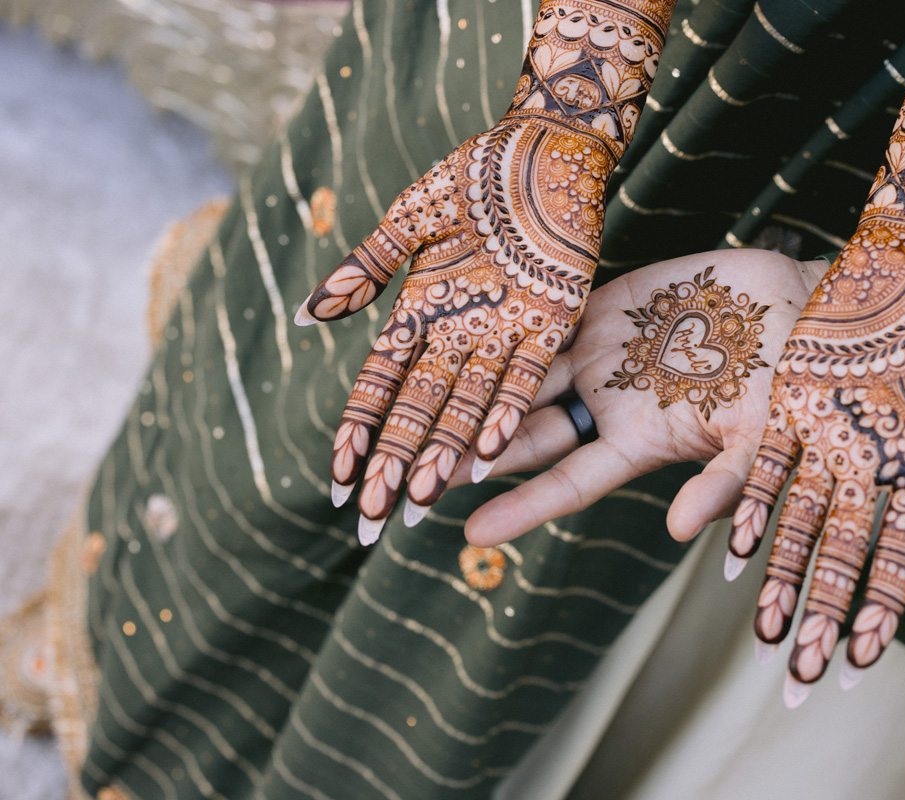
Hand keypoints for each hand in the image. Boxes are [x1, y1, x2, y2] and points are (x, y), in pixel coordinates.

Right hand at [294, 0, 671, 542]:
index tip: (337, 478)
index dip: (358, 431)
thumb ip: (365, 268)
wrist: (541, 147)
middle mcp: (456, 334)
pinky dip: (503, 415)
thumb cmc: (473, 175)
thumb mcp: (408, 220)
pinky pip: (523, 379)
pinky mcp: (548, 323)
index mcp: (418, 312)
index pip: (378, 385)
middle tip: (368, 522)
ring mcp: (501, 332)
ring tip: (419, 504)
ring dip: (442, 456)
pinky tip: (487, 457)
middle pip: (416, 411)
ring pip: (464, 407)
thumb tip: (308, 316)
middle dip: (390, 465)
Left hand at [446, 250, 825, 545]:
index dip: (523, 509)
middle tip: (407, 478)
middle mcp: (610, 401)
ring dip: (475, 389)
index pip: (569, 482)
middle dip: (469, 455)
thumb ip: (725, 481)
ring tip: (411, 407)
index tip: (469, 536)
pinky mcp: (608, 301)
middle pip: (526, 433)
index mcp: (641, 441)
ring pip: (523, 372)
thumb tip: (679, 531)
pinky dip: (509, 321)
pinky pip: (547, 312)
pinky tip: (460, 326)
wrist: (808, 310)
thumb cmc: (793, 385)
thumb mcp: (763, 438)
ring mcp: (603, 350)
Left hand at [728, 220, 904, 705]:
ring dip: (780, 576)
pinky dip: (752, 505)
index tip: (863, 661)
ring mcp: (826, 438)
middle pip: (842, 554)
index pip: (899, 555)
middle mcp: (866, 465)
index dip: (882, 608)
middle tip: (798, 676)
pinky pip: (766, 463)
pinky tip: (728, 550)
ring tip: (761, 633)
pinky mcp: (790, 403)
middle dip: (822, 614)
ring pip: (799, 522)